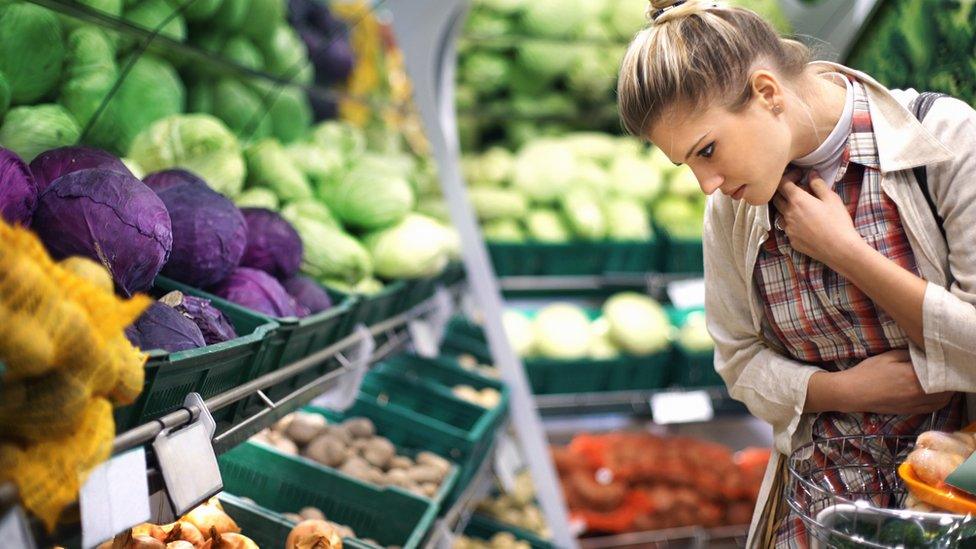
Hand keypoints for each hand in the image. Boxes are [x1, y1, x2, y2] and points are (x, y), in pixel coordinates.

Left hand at [771, 170, 864, 265]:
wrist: (840, 249)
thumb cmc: (838, 222)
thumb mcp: (831, 198)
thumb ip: (818, 184)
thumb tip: (811, 174)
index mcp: (797, 200)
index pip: (782, 183)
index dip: (789, 176)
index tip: (799, 175)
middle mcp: (788, 214)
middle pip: (776, 198)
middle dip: (784, 191)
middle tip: (799, 189)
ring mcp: (788, 229)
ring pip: (780, 213)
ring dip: (787, 207)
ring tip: (802, 207)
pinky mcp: (791, 240)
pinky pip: (787, 228)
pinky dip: (792, 222)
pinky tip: (805, 223)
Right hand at [811, 350, 954, 414]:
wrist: (852, 393)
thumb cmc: (868, 372)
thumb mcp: (888, 356)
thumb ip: (910, 354)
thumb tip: (925, 353)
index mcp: (914, 376)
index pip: (941, 372)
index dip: (946, 367)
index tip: (946, 361)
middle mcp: (918, 393)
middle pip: (946, 389)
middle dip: (949, 380)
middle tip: (947, 371)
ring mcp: (914, 404)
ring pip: (942, 401)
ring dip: (947, 393)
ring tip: (945, 383)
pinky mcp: (909, 411)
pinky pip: (932, 408)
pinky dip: (939, 402)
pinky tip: (936, 395)